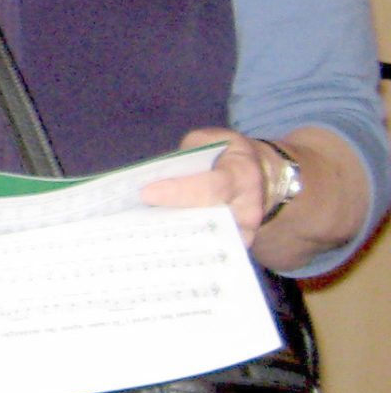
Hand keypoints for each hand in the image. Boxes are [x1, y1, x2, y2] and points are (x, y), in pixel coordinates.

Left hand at [141, 127, 269, 244]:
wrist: (260, 178)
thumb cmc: (226, 157)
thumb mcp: (210, 142)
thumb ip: (185, 156)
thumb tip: (155, 176)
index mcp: (242, 175)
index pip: (211, 187)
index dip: (179, 192)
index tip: (146, 193)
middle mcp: (247, 208)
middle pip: (205, 218)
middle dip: (168, 218)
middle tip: (132, 217)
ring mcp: (243, 232)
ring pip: (204, 240)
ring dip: (171, 237)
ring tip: (136, 232)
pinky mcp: (235, 247)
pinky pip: (207, 251)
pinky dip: (181, 248)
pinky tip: (153, 243)